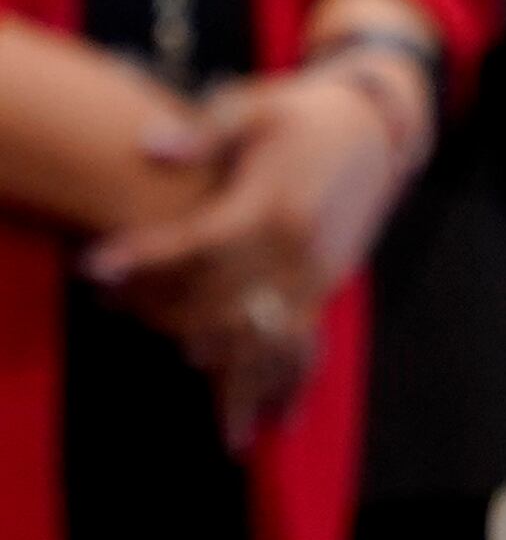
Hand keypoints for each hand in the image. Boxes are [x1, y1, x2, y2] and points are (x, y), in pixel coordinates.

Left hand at [85, 70, 413, 444]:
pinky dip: (291, 384)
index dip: (144, 257)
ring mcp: (318, 271)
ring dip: (244, 385)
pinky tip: (277, 420)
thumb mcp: (255, 107)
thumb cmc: (304, 113)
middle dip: (168, 318)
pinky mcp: (330, 282)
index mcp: (275, 204)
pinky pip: (308, 343)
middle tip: (118, 313)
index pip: (197, 243)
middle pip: (226, 304)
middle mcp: (298, 248)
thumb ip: (203, 131)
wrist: (377, 126)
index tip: (95, 268)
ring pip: (272, 341)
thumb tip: (149, 145)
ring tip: (226, 433)